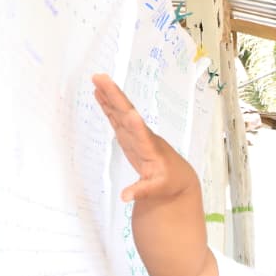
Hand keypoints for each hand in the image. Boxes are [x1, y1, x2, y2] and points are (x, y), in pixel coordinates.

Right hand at [91, 74, 197, 202]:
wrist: (178, 176)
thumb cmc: (170, 181)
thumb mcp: (159, 189)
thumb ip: (142, 191)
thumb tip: (125, 197)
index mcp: (150, 148)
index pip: (141, 134)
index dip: (135, 125)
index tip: (129, 112)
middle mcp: (142, 135)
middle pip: (127, 113)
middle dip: (116, 97)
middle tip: (101, 78)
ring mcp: (135, 133)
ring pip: (121, 112)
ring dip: (109, 96)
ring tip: (97, 79)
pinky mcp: (129, 135)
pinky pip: (117, 118)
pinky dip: (108, 107)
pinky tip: (100, 95)